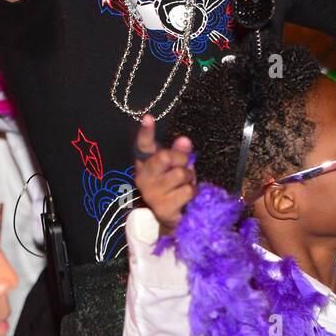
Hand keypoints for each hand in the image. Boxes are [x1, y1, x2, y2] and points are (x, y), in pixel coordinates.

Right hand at [133, 115, 195, 234]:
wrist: (174, 217)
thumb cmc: (175, 186)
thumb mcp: (177, 165)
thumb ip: (179, 152)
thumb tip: (184, 139)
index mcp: (145, 162)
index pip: (143, 144)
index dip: (146, 131)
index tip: (148, 117)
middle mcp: (143, 177)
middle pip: (165, 156)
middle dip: (181, 158)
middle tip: (184, 166)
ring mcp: (151, 194)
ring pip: (180, 174)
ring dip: (189, 179)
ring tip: (185, 185)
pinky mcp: (162, 208)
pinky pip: (187, 191)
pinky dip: (193, 192)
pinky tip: (186, 198)